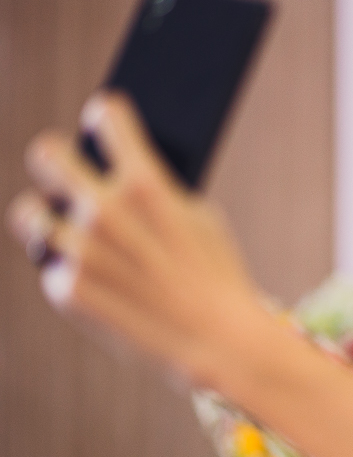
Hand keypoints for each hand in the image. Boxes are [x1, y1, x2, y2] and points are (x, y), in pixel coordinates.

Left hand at [6, 92, 265, 386]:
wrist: (218, 340)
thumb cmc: (216, 275)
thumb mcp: (202, 219)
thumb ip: (158, 189)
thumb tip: (122, 171)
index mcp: (145, 184)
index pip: (106, 117)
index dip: (106, 115)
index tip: (103, 118)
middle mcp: (103, 211)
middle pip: (47, 153)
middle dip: (56, 155)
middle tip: (62, 162)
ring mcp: (80, 251)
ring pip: (30, 212)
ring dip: (47, 215)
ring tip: (59, 221)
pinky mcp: (66, 288)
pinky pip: (51, 265)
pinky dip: (68, 270)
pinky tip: (94, 277)